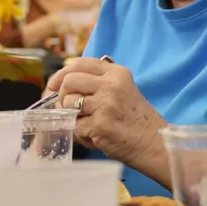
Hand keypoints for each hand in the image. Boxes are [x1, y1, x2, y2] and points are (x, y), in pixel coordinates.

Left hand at [44, 56, 168, 181]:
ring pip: (69, 103)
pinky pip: (75, 126)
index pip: (80, 63)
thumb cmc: (134, 119)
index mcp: (116, 73)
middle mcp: (112, 85)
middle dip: (63, 95)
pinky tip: (95, 135)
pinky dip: (81, 133)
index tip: (54, 85)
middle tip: (69, 108)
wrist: (152, 142)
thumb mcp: (122, 89)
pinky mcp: (100, 124)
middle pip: (69, 81)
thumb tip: (59, 84)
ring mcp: (106, 104)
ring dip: (72, 115)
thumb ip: (97, 83)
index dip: (62, 73)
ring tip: (87, 123)